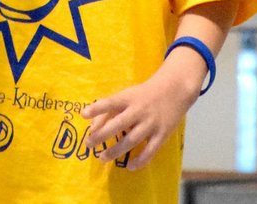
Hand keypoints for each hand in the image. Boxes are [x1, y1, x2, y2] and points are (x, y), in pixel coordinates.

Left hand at [81, 70, 198, 169]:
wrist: (173, 90)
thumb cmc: (142, 95)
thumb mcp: (125, 96)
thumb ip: (108, 109)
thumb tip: (92, 126)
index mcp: (127, 98)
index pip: (110, 102)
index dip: (97, 108)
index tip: (83, 114)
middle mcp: (138, 111)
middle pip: (118, 124)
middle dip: (102, 135)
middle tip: (88, 144)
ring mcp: (151, 123)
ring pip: (132, 140)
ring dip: (116, 150)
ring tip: (102, 158)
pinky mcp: (162, 134)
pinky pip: (150, 150)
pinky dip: (140, 160)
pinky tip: (130, 167)